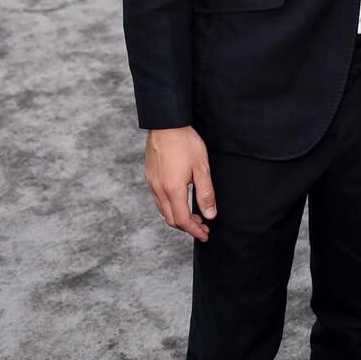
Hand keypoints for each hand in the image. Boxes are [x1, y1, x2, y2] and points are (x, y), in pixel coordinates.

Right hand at [144, 126, 215, 240]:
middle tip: (203, 227)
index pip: (183, 220)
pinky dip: (170, 207)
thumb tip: (210, 215)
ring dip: (178, 218)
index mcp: (173, 189)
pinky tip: (181, 201)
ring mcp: (152, 184)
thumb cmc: (186, 143)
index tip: (205, 235)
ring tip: (195, 216)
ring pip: (163, 211)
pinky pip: (158, 200)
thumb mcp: (202, 168)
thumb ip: (206, 193)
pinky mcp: (150, 177)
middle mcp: (159, 189)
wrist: (166, 124)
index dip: (195, 231)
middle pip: (171, 219)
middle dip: (187, 227)